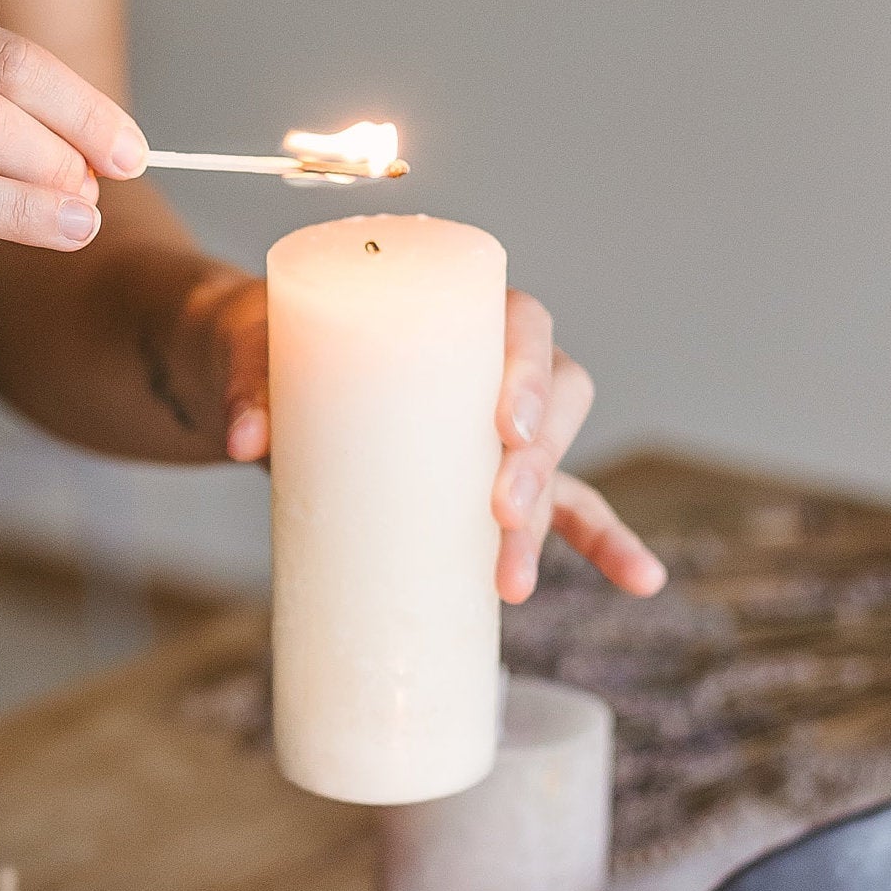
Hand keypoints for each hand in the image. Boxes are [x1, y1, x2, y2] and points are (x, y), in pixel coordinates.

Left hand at [206, 279, 666, 605]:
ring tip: (512, 581)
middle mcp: (492, 366)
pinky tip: (644, 581)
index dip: (530, 370)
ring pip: (556, 463)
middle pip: (556, 396)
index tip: (506, 425)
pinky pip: (565, 511)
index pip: (521, 323)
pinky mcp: (481, 485)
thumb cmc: (263, 344)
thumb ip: (246, 381)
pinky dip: (604, 543)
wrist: (252, 380)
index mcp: (453, 309)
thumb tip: (246, 442)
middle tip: (500, 510)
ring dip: (550, 521)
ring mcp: (495, 430)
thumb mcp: (247, 346)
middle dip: (538, 459)